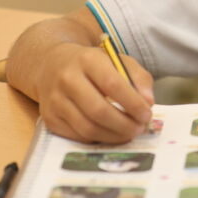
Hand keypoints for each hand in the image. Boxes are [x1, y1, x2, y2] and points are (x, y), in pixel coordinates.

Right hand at [36, 42, 154, 143]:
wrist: (52, 65)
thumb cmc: (92, 65)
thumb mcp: (117, 61)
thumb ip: (138, 78)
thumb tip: (148, 103)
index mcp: (87, 59)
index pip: (112, 84)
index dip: (132, 103)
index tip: (147, 114)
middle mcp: (67, 79)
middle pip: (98, 110)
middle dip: (124, 124)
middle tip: (139, 128)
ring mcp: (55, 100)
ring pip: (88, 128)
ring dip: (113, 136)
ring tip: (128, 133)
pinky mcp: (49, 118)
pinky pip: (78, 136)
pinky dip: (98, 139)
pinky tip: (110, 133)